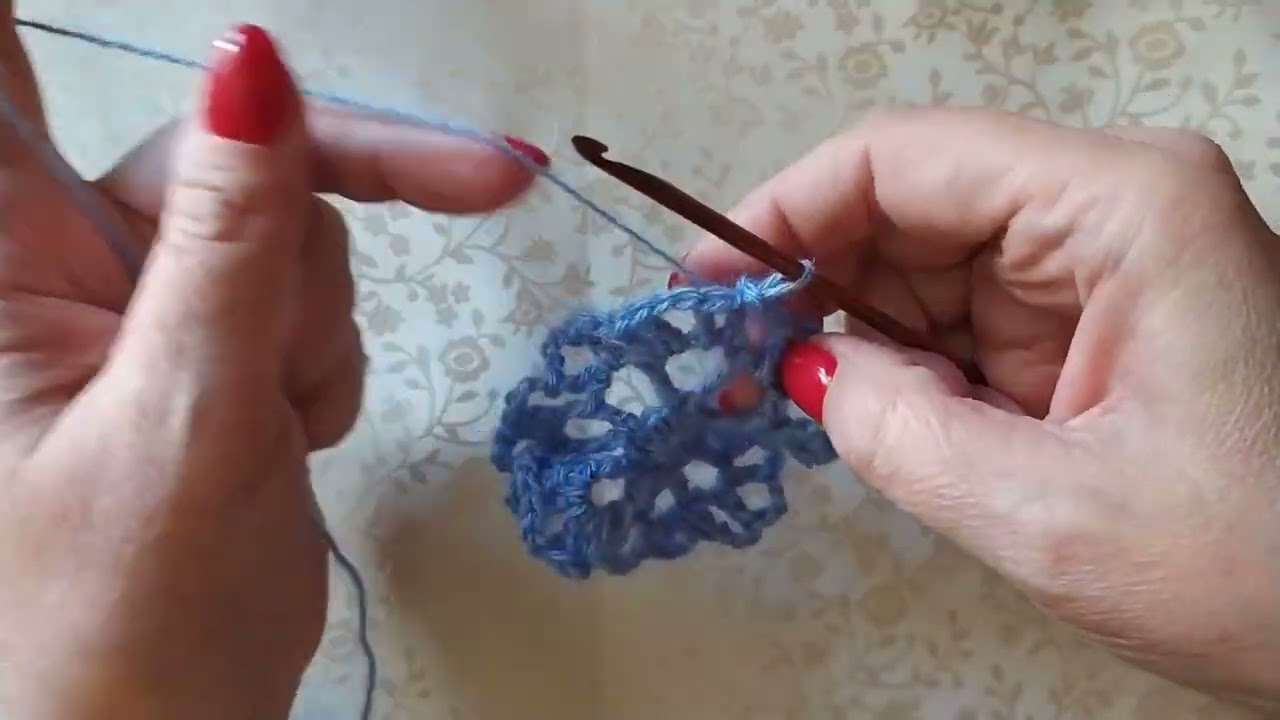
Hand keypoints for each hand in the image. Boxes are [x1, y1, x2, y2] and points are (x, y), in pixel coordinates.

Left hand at [0, 21, 541, 718]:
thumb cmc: (118, 623)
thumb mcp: (186, 418)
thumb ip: (227, 237)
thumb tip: (253, 61)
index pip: (1, 79)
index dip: (37, 28)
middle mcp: (57, 264)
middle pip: (216, 150)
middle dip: (314, 204)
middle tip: (486, 184)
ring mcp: (136, 306)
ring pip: (281, 227)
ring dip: (314, 318)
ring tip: (280, 427)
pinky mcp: (200, 346)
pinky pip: (301, 293)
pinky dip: (320, 357)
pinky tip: (290, 434)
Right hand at [685, 106, 1279, 710]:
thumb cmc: (1259, 569)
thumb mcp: (1050, 512)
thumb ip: (898, 430)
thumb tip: (810, 370)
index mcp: (1120, 206)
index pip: (904, 159)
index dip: (783, 209)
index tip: (702, 282)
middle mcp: (1111, 208)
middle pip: (911, 204)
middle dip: (810, 274)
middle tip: (726, 353)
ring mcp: (1104, 264)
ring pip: (928, 263)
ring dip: (849, 324)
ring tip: (776, 391)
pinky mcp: (1094, 322)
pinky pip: (963, 317)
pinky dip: (900, 361)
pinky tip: (859, 406)